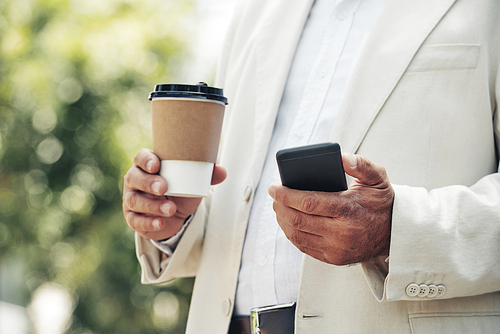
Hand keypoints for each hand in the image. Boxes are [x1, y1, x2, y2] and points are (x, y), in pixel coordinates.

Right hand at [123, 148, 226, 240]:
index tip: (157, 165)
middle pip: (134, 178)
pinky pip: (135, 220)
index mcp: (147, 165)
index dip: (146, 160)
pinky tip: (160, 223)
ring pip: (134, 201)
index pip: (141, 157)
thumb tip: (222, 171)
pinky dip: (148, 222)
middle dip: (148, 183)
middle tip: (164, 188)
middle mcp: (135, 180)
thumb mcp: (193, 181)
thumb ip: (207, 175)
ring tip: (170, 209)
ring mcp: (131, 198)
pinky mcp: (132, 217)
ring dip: (152, 205)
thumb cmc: (182, 189)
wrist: (175, 213)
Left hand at [269, 153, 393, 265]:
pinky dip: (292, 234)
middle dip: (280, 207)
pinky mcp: (334, 259)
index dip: (286, 195)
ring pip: (297, 235)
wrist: (396, 234)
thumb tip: (340, 156)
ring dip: (282, 221)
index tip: (274, 188)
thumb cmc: (382, 202)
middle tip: (274, 196)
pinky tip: (288, 222)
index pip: (308, 202)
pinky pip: (304, 247)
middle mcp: (341, 232)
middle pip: (298, 220)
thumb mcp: (378, 178)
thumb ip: (361, 164)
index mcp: (348, 210)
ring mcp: (336, 249)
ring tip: (278, 208)